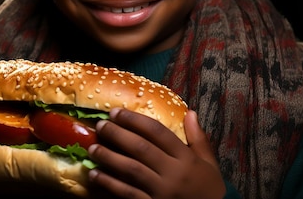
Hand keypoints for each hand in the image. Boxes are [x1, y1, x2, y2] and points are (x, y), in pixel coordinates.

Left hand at [87, 109, 225, 198]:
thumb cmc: (208, 190)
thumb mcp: (209, 164)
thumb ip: (199, 138)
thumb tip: (189, 112)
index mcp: (186, 158)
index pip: (158, 132)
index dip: (135, 120)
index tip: (117, 112)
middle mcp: (173, 173)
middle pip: (141, 148)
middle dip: (118, 134)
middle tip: (101, 124)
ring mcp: (161, 192)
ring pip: (131, 170)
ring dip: (109, 157)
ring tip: (93, 147)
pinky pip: (127, 194)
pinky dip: (109, 184)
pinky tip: (95, 175)